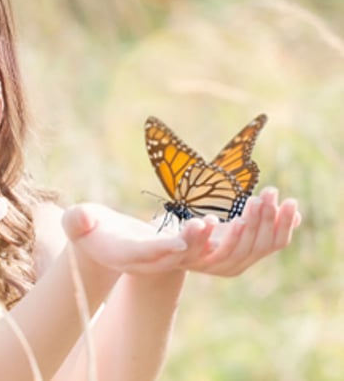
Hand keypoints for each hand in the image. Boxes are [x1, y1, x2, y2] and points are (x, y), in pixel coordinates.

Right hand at [62, 203, 207, 273]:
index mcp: (118, 254)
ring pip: (186, 257)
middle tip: (206, 222)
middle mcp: (142, 263)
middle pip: (169, 258)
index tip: (178, 243)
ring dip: (203, 241)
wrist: (99, 240)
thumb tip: (82, 219)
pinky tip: (219, 223)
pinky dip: (208, 241)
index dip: (159, 249)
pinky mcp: (171, 254)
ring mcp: (158, 262)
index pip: (140, 253)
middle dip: (189, 243)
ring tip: (215, 220)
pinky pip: (194, 252)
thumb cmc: (85, 225)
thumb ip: (77, 220)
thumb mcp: (76, 220)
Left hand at [176, 186, 300, 275]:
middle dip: (264, 219)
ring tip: (249, 203)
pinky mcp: (184, 260)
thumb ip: (260, 223)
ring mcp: (207, 265)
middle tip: (268, 194)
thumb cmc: (204, 236)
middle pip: (255, 246)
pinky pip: (195, 250)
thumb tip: (295, 213)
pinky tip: (208, 219)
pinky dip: (202, 235)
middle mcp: (231, 266)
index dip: (283, 224)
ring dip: (242, 227)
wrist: (164, 253)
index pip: (273, 245)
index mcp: (246, 258)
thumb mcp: (234, 228)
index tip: (290, 201)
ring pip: (230, 251)